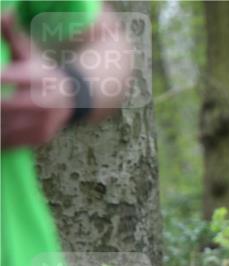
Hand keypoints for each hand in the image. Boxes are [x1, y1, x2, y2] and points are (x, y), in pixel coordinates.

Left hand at [0, 13, 75, 148]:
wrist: (74, 97)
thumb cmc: (42, 70)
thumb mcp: (30, 51)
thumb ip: (12, 33)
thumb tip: (5, 12)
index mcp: (41, 75)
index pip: (12, 77)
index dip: (2, 78)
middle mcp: (45, 100)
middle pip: (7, 105)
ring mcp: (44, 121)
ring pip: (7, 126)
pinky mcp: (41, 136)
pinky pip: (12, 140)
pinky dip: (0, 138)